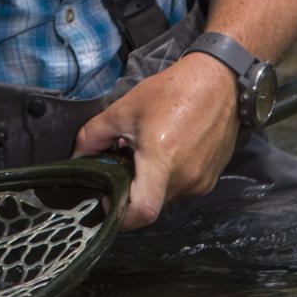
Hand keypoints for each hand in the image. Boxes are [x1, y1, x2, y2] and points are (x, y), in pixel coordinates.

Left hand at [73, 53, 241, 229]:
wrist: (219, 81)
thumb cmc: (171, 91)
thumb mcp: (124, 109)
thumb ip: (94, 135)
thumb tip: (77, 156)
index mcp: (162, 162)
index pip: (142, 211)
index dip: (120, 215)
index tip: (107, 200)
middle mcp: (185, 179)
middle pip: (151, 203)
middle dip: (133, 192)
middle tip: (124, 166)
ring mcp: (202, 181)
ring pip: (167, 196)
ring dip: (153, 183)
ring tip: (148, 153)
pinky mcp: (212, 178)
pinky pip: (183, 188)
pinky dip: (170, 178)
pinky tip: (168, 152)